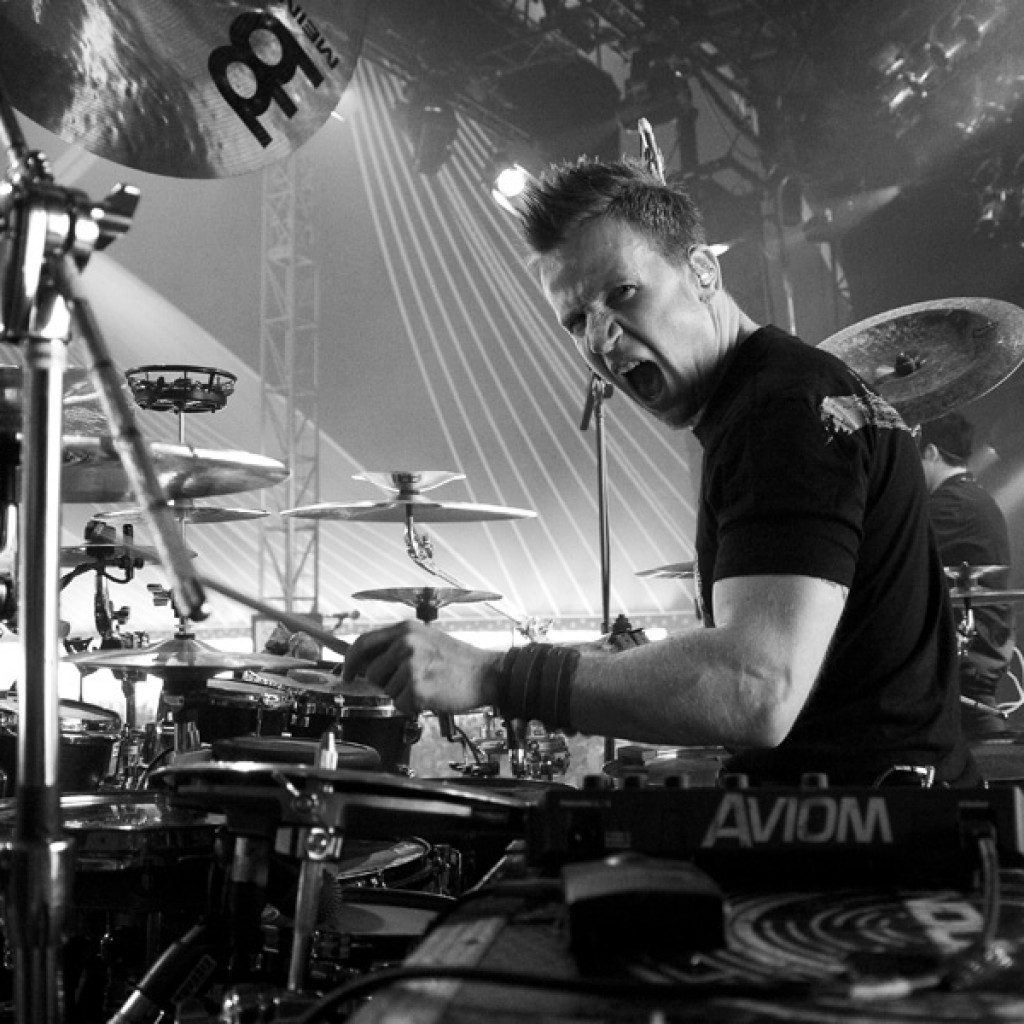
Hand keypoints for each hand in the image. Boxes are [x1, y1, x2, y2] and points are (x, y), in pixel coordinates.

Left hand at [342, 621, 500, 716]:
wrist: (486, 673)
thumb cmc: (457, 660)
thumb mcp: (426, 640)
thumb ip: (396, 647)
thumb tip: (365, 663)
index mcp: (406, 629)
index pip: (363, 643)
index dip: (350, 661)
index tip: (347, 673)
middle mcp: (406, 643)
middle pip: (371, 672)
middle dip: (385, 683)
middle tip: (409, 681)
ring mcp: (411, 665)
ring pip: (387, 691)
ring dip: (403, 694)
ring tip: (427, 685)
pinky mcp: (417, 688)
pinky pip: (401, 704)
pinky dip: (413, 706)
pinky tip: (432, 695)